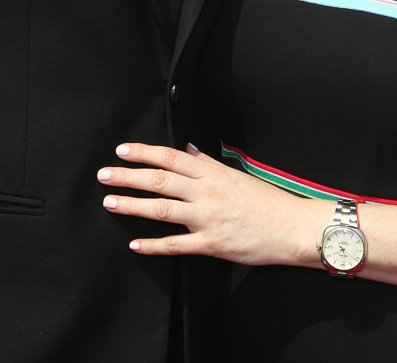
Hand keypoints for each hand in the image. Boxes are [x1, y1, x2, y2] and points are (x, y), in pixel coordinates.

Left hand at [96, 142, 325, 265]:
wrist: (291, 227)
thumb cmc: (266, 200)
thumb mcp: (236, 175)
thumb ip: (208, 164)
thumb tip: (187, 151)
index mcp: (212, 173)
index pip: (171, 157)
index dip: (144, 152)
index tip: (122, 150)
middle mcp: (206, 193)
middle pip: (160, 180)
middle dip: (128, 176)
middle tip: (104, 174)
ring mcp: (207, 219)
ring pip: (162, 210)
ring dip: (133, 205)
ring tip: (110, 202)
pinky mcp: (211, 245)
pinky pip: (177, 245)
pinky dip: (154, 245)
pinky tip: (136, 243)